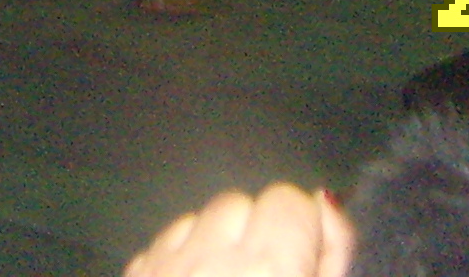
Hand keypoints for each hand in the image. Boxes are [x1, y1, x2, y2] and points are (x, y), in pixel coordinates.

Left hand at [124, 185, 354, 276]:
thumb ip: (334, 255)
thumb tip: (327, 199)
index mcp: (269, 266)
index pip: (289, 200)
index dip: (301, 233)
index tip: (301, 265)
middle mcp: (211, 255)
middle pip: (241, 203)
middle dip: (256, 233)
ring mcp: (164, 265)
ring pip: (198, 217)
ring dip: (215, 240)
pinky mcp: (135, 274)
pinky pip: (162, 242)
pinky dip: (179, 257)